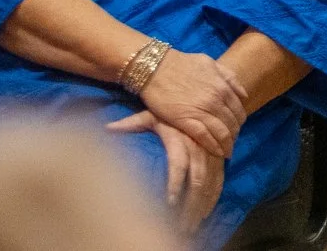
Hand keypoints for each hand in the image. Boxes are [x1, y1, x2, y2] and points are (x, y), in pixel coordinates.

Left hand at [107, 111, 226, 231]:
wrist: (204, 100)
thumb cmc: (172, 109)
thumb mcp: (153, 113)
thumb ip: (132, 123)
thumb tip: (107, 127)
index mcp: (182, 139)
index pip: (179, 164)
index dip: (175, 184)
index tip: (169, 202)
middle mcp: (200, 149)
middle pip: (198, 181)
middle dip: (190, 205)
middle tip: (180, 225)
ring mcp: (212, 155)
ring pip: (210, 184)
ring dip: (201, 206)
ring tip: (190, 225)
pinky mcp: (219, 158)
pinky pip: (219, 180)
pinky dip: (213, 198)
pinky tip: (205, 213)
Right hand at [138, 47, 246, 158]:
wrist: (155, 68)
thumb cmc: (182, 64)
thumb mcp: (211, 64)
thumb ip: (229, 78)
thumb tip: (243, 94)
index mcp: (223, 88)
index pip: (239, 110)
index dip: (240, 122)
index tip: (238, 128)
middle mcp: (216, 101)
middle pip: (232, 123)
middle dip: (234, 135)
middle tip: (233, 142)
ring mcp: (201, 111)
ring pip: (221, 132)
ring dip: (227, 144)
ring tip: (227, 150)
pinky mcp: (184, 120)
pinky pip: (204, 137)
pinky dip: (213, 146)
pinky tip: (217, 152)